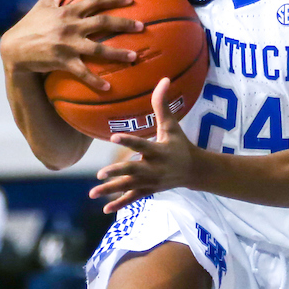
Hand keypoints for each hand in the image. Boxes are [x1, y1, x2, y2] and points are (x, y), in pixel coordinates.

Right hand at [0, 0, 143, 93]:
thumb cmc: (31, 24)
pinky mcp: (62, 61)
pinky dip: (95, 80)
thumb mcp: (44, 3)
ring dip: (117, 53)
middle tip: (142, 27)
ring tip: (134, 57)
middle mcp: (70, 26)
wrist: (14, 48)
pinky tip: (108, 87)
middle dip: (124, 24)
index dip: (114, 0)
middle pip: (103, 23)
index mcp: (68, 11)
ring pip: (98, 49)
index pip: (95, 1)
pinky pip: (83, 72)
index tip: (131, 1)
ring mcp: (67, 44)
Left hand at [90, 78, 199, 212]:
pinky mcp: (149, 191)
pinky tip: (104, 209)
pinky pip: (133, 198)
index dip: (128, 141)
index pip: (142, 145)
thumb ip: (163, 104)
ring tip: (93, 192)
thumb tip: (164, 79)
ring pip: (129, 187)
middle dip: (117, 173)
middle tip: (100, 174)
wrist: (195, 171)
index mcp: (159, 151)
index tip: (113, 137)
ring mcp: (150, 182)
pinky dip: (120, 204)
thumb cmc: (180, 144)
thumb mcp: (172, 125)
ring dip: (111, 191)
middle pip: (133, 171)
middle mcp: (154, 168)